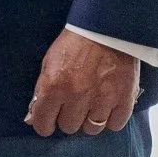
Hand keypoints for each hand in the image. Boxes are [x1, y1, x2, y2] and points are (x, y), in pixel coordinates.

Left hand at [24, 31, 141, 137]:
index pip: (43, 123)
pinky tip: (107, 106)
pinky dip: (111, 118)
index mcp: (53, 87)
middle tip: (73, 104)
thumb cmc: (73, 43)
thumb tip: (33, 119)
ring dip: (89, 120)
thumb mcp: (48, 62)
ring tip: (91, 105)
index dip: (44, 124)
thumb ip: (41, 92)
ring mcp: (101, 99)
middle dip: (68, 117)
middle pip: (69, 127)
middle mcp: (76, 96)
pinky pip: (115, 125)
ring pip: (92, 129)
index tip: (48, 121)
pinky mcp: (124, 99)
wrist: (105, 27)